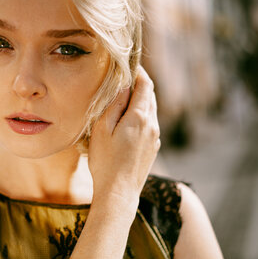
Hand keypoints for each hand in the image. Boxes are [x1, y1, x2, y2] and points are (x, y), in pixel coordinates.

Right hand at [88, 67, 159, 216]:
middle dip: (139, 84)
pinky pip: (149, 124)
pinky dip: (141, 115)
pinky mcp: (153, 148)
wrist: (119, 193)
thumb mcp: (102, 130)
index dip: (138, 72)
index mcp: (139, 117)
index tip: (128, 66)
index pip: (145, 85)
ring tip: (124, 98)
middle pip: (150, 96)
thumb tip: (123, 86)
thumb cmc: (105, 162)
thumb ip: (114, 105)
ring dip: (140, 100)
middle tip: (124, 78)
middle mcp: (152, 125)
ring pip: (151, 110)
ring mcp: (155, 137)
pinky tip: (127, 121)